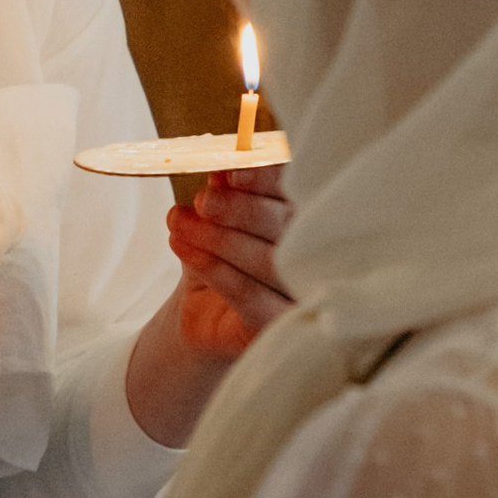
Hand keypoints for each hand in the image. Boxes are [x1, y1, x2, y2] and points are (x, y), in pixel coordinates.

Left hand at [123, 168, 294, 448]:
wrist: (206, 318)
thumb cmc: (221, 257)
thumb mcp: (216, 219)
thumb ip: (223, 194)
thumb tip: (221, 171)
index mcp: (308, 212)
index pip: (295, 188)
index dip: (266, 177)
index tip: (231, 170)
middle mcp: (320, 251)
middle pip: (286, 224)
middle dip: (240, 208)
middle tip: (203, 200)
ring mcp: (306, 292)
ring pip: (269, 260)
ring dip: (218, 237)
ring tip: (177, 221)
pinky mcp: (284, 327)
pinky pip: (250, 295)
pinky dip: (213, 268)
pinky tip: (182, 247)